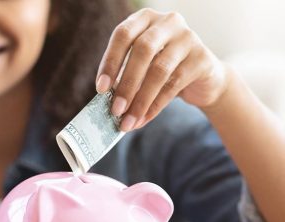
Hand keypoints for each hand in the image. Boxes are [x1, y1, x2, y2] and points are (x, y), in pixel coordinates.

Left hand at [96, 8, 228, 130]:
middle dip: (126, 84)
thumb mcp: (140, 68)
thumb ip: (123, 77)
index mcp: (146, 19)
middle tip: (115, 110)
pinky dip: (154, 106)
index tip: (100, 89)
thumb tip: (105, 101)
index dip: (110, 62)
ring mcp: (188, 38)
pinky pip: (174, 85)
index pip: (123, 34)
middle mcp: (168, 22)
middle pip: (142, 50)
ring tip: (128, 121)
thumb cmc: (162, 72)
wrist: (202, 80)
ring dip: (140, 100)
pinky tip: (143, 119)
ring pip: (159, 70)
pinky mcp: (201, 58)